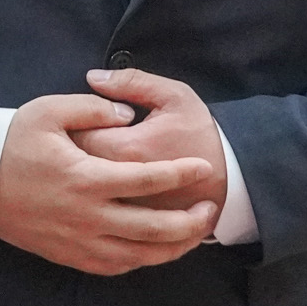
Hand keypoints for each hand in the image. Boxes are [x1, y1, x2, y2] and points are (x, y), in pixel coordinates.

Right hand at [0, 93, 218, 274]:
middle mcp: (87, 216)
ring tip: (193, 234)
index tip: (204, 166)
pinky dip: (141, 260)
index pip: (148, 179)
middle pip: (153, 229)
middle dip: (189, 222)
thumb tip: (127, 115)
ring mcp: (79, 241)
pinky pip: (115, 266)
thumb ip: (92, 107)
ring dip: (172, 248)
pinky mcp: (69, 255)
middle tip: (209, 209)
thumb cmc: (12, 142)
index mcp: (86, 178)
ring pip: (139, 255)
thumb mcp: (47, 111)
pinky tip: (154, 249)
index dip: (181, 173)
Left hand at [71, 68, 227, 215]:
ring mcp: (126, 212)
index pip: (77, 135)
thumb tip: (93, 77)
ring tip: (92, 167)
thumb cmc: (202, 135)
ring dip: (82, 180)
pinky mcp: (135, 228)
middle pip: (73, 167)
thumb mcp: (174, 96)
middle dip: (72, 153)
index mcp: (127, 149)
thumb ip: (132, 82)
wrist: (234, 180)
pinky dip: (97, 205)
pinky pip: (102, 217)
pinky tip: (104, 192)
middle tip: (84, 142)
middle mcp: (121, 186)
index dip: (75, 124)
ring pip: (86, 195)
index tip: (85, 120)